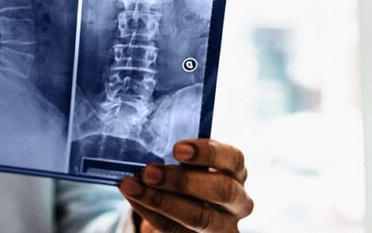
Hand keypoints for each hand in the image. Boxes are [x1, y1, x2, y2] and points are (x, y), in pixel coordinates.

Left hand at [119, 139, 253, 232]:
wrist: (187, 210)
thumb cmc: (189, 175)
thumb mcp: (192, 164)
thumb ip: (179, 156)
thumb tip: (143, 146)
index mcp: (236, 172)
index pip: (233, 158)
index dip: (206, 153)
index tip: (176, 149)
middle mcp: (238, 201)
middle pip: (221, 190)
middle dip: (182, 180)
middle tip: (149, 171)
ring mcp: (223, 225)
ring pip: (199, 217)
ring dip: (161, 200)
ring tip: (133, 186)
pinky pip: (174, 229)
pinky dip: (151, 212)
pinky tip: (134, 198)